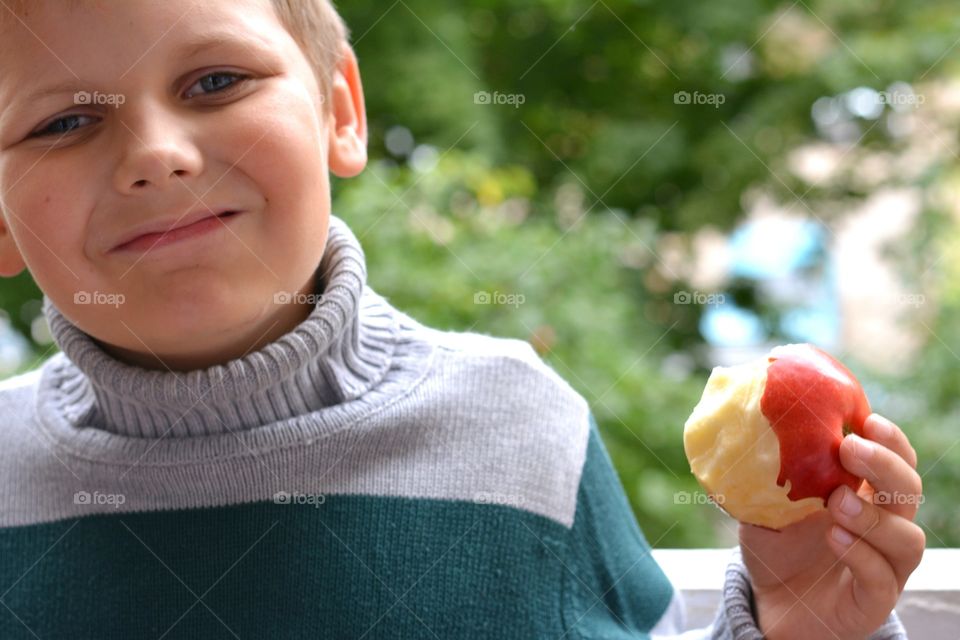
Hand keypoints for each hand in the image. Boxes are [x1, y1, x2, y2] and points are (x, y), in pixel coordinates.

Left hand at [738, 413, 924, 639]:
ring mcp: (885, 565)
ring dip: (872, 516)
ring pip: (907, 538)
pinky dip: (861, 555)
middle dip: (885, 465)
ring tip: (836, 501)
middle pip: (908, 491)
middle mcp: (885, 526)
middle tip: (849, 449)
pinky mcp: (874, 600)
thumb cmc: (775, 544)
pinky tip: (833, 538)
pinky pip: (883, 577)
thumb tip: (736, 428)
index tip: (866, 419)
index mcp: (866, 494)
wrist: (769, 601)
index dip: (889, 439)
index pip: (897, 460)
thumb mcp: (763, 502)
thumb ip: (762, 472)